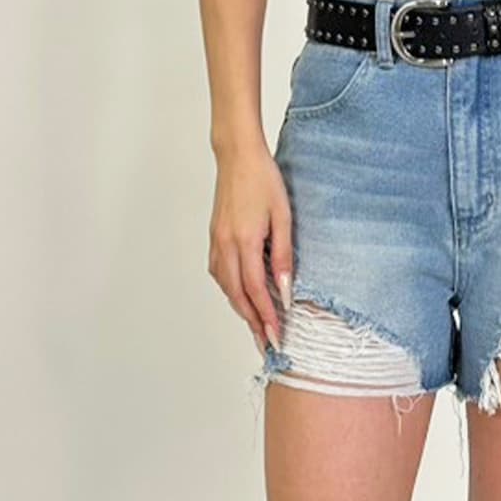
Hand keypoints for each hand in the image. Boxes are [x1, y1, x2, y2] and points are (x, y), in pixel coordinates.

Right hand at [208, 141, 293, 354]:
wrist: (237, 156)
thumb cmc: (264, 180)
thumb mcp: (283, 217)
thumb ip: (284, 256)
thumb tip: (286, 290)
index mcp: (244, 241)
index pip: (255, 291)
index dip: (267, 318)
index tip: (278, 337)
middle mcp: (225, 246)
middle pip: (237, 296)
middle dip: (253, 323)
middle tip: (268, 344)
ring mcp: (216, 242)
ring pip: (226, 288)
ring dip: (242, 309)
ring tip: (258, 327)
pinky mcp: (214, 238)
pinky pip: (220, 274)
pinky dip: (232, 291)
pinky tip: (243, 297)